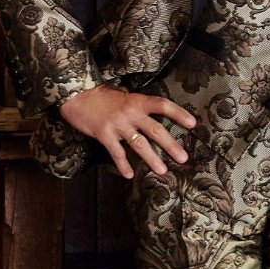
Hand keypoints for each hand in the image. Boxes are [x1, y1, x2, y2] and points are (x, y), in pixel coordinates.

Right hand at [58, 85, 196, 179]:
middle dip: (171, 145)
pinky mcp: (104, 134)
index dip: (178, 113)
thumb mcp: (121, 93)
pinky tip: (129, 175)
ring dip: (152, 159)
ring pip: (139, 144)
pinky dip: (123, 164)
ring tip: (162, 170)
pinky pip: (116, 152)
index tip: (193, 124)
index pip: (162, 105)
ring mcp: (118, 124)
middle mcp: (130, 112)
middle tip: (183, 158)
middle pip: (156, 130)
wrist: (76, 95)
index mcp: (137, 101)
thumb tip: (146, 107)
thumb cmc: (100, 95)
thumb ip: (134, 101)